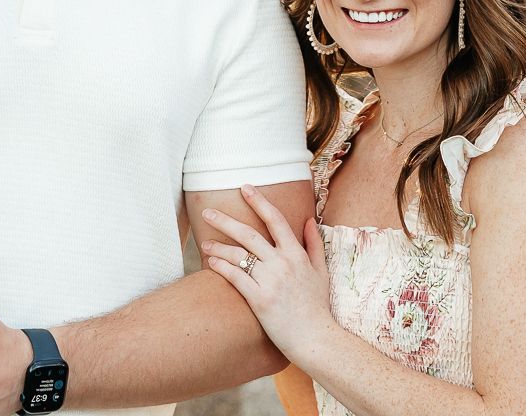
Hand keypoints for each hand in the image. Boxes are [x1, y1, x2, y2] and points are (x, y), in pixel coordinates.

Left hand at [201, 184, 338, 370]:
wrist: (316, 338)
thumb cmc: (317, 306)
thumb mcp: (321, 272)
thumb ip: (314, 244)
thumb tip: (309, 220)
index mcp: (296, 254)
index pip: (275, 220)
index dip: (259, 201)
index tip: (245, 187)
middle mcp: (282, 263)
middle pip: (249, 234)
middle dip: (225, 221)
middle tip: (207, 212)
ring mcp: (270, 281)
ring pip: (238, 256)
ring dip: (218, 247)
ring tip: (204, 243)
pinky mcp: (260, 300)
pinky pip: (236, 278)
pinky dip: (221, 268)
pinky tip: (211, 263)